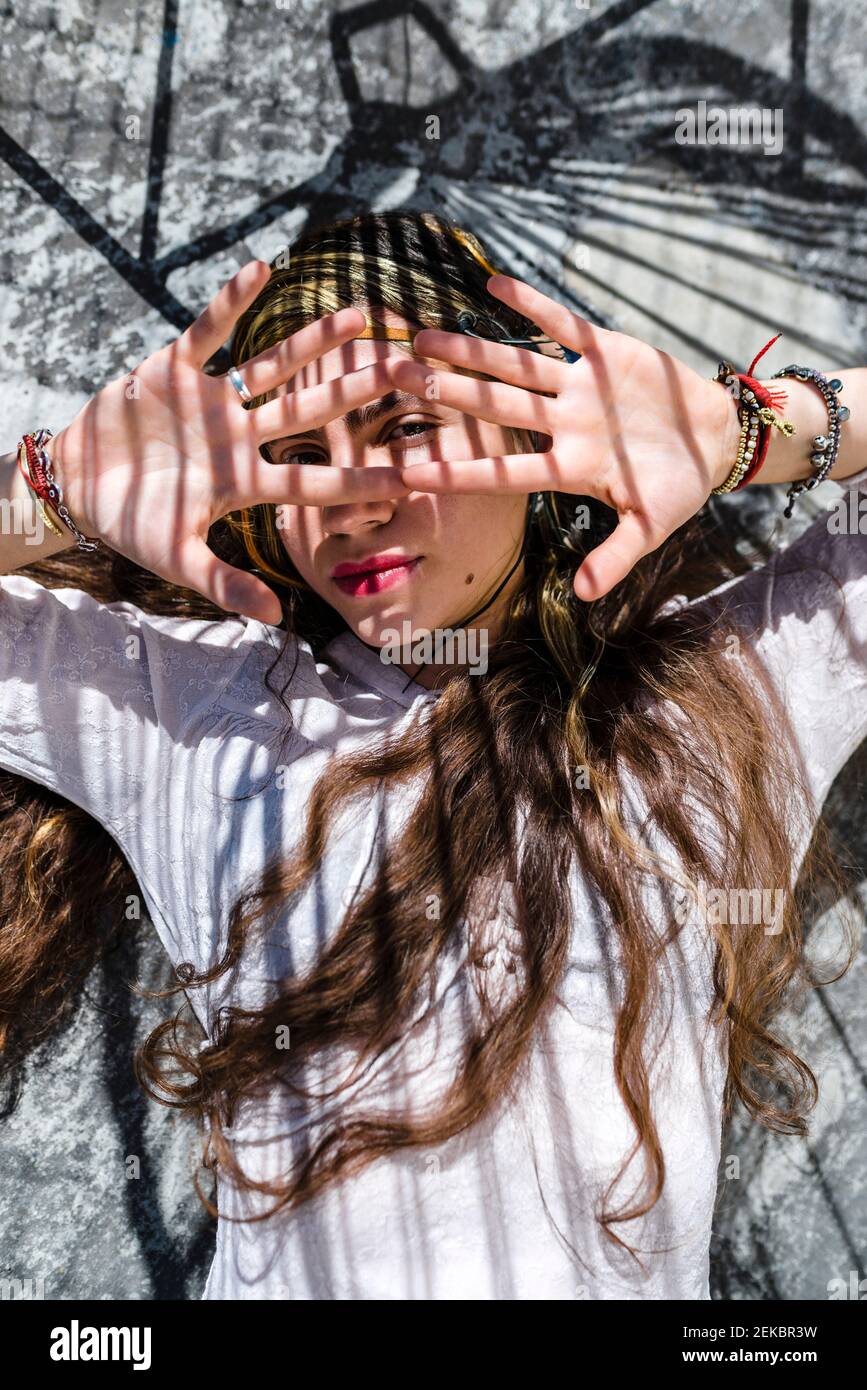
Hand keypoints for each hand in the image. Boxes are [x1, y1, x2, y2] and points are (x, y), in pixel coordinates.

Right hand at [46, 262, 410, 622]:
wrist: (77, 485)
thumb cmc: (131, 524)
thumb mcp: (178, 559)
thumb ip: (226, 585)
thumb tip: (277, 617)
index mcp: (246, 482)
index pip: (316, 481)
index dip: (362, 477)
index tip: (413, 474)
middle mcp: (240, 437)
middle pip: (309, 411)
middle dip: (356, 390)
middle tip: (410, 369)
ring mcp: (212, 401)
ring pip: (272, 365)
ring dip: (312, 341)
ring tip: (359, 313)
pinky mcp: (174, 368)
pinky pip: (207, 329)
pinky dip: (230, 302)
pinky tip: (262, 269)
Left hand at [386, 274, 739, 600]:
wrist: (713, 439)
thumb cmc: (679, 487)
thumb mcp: (651, 527)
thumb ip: (616, 557)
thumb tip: (585, 597)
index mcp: (570, 469)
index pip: (504, 472)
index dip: (459, 472)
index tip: (410, 473)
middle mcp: (563, 425)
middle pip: (495, 408)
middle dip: (448, 393)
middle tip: (395, 379)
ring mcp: (578, 388)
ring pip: (515, 365)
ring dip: (471, 350)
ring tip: (423, 338)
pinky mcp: (603, 352)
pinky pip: (562, 324)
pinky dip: (532, 306)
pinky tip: (493, 286)